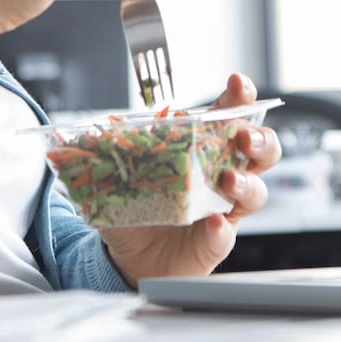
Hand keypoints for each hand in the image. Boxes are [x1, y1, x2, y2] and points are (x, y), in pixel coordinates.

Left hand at [97, 74, 283, 283]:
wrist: (133, 256)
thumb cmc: (138, 207)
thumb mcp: (121, 175)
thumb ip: (109, 156)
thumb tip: (78, 140)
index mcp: (204, 149)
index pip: (230, 117)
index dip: (239, 98)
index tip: (237, 84)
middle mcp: (223, 175)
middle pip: (263, 151)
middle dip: (260, 138)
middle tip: (244, 137)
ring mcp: (225, 209)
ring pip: (256, 191)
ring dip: (246, 182)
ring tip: (228, 180)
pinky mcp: (216, 242)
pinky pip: (226, 236)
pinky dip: (220, 230)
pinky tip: (214, 225)